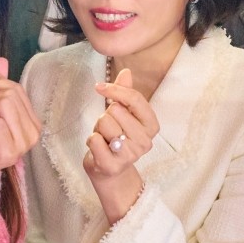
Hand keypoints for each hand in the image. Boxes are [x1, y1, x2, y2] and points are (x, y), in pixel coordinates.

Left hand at [85, 68, 160, 223]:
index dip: (115, 89)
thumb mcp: (122, 113)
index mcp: (152, 126)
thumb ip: (124, 93)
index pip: (135, 99)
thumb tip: (126, 71)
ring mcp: (130, 155)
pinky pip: (94, 140)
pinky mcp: (112, 165)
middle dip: (106, 116)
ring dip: (99, 129)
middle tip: (109, 129)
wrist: (109, 170)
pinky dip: (91, 140)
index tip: (100, 87)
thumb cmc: (116, 138)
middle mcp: (145, 141)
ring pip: (104, 123)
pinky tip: (99, 149)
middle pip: (116, 110)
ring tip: (105, 139)